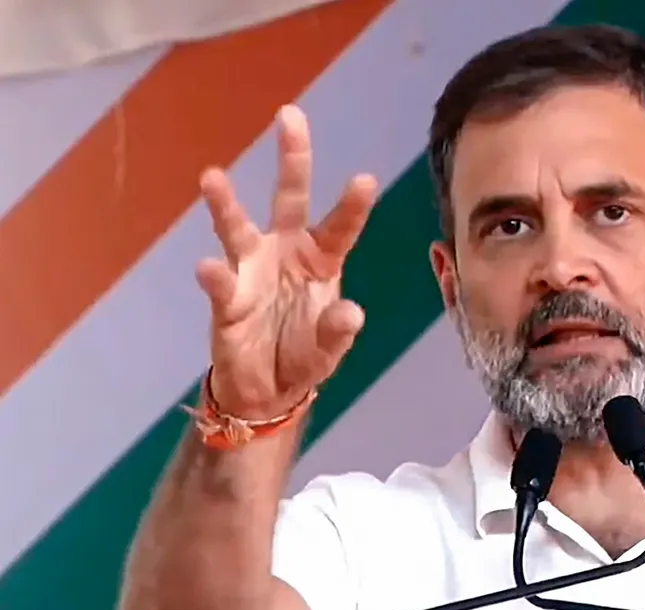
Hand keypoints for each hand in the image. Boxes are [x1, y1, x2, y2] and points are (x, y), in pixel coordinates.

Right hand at [195, 104, 377, 419]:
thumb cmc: (303, 355)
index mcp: (321, 260)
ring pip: (239, 228)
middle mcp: (285, 252)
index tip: (365, 179)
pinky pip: (221, 284)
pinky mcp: (227, 299)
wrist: (266, 390)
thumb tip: (351, 311)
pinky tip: (207, 267)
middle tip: (290, 114)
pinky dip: (214, 277)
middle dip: (292, 159)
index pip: (340, 228)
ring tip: (211, 177)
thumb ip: (338, 331)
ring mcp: (252, 270)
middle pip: (290, 199)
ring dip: (226, 205)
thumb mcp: (330, 349)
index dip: (352, 205)